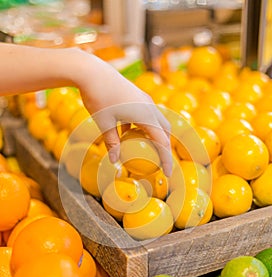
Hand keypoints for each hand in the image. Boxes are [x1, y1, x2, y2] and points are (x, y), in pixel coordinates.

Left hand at [75, 52, 172, 175]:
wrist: (91, 71)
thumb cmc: (97, 97)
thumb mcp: (104, 124)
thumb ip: (112, 143)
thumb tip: (115, 162)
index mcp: (146, 115)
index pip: (162, 142)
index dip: (167, 159)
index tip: (166, 173)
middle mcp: (149, 106)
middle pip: (165, 130)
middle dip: (165, 146)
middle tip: (159, 160)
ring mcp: (144, 99)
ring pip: (156, 120)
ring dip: (154, 134)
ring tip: (145, 148)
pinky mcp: (137, 95)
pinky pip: (145, 113)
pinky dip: (142, 125)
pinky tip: (127, 131)